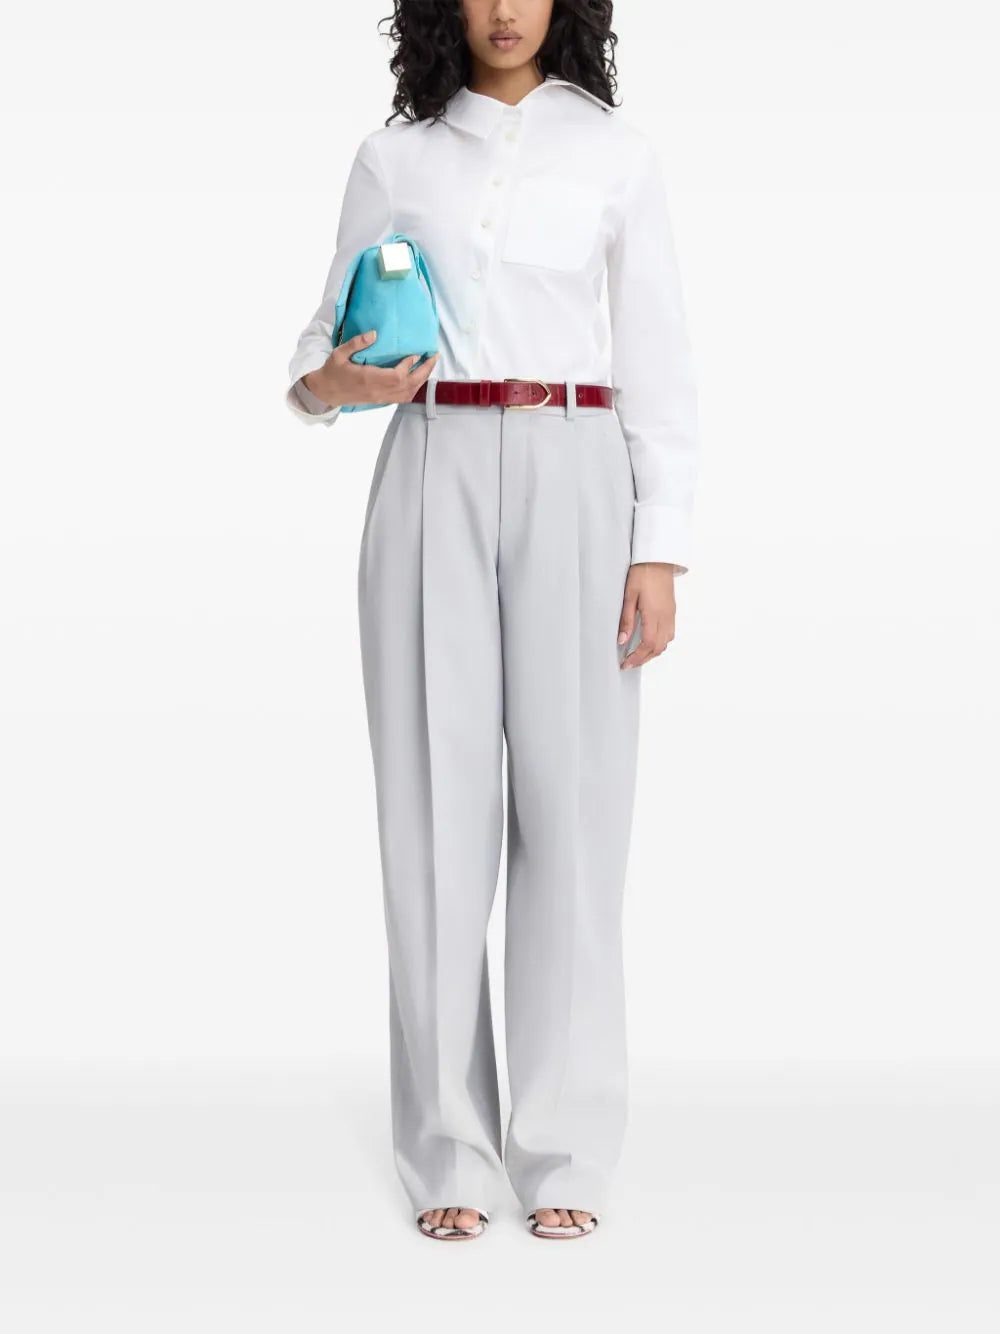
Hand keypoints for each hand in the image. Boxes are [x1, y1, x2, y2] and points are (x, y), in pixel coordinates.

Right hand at [303, 330, 438, 406]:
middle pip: (408, 385)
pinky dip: (414, 389)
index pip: (397, 376)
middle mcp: (378, 391)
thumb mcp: (339, 353)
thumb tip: (374, 333)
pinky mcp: (381, 400)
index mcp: (369, 379)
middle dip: (424, 371)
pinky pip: (403, 398)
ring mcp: (380, 397)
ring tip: (430, 366)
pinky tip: (418, 378)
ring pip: (408, 393)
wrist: (326, 392)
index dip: (409, 366)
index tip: (417, 353)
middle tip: (434, 357)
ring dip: (422, 380)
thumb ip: (356, 343)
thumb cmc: (332, 371)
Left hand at [617, 562, 676, 669]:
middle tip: (629, 663)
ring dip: (652, 652)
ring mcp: (671, 614)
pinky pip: (669, 634)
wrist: (658, 559)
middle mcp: (666, 617)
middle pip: (658, 647)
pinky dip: (659, 643)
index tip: (626, 663)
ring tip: (638, 654)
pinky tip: (649, 641)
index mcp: (654, 614)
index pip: (648, 644)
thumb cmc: (643, 573)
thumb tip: (622, 640)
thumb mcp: (629, 596)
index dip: (637, 657)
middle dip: (644, 658)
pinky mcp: (672, 611)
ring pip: (666, 642)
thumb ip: (626, 620)